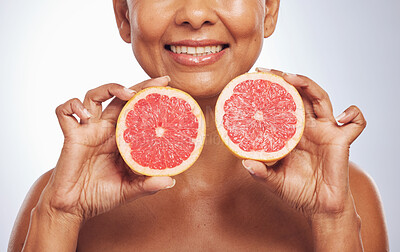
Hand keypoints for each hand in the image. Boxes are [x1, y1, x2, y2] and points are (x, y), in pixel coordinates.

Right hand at [39, 76, 174, 220]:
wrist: (73, 208)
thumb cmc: (100, 196)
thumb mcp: (129, 190)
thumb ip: (147, 185)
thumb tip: (171, 182)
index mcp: (120, 138)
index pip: (136, 110)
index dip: (149, 99)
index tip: (168, 89)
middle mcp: (105, 129)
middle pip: (120, 97)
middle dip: (139, 85)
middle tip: (158, 81)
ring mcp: (88, 130)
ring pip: (93, 95)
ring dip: (109, 88)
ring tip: (126, 93)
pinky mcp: (71, 136)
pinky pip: (64, 112)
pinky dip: (72, 107)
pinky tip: (85, 115)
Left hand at [242, 68, 366, 218]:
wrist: (319, 208)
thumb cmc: (296, 191)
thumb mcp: (274, 181)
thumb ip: (261, 173)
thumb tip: (245, 163)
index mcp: (291, 132)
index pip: (282, 104)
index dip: (271, 92)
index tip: (254, 80)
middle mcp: (308, 127)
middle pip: (299, 94)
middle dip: (285, 80)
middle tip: (268, 72)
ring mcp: (325, 131)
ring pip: (321, 98)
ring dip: (308, 85)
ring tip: (292, 78)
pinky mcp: (342, 140)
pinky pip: (356, 123)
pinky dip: (353, 115)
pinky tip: (341, 117)